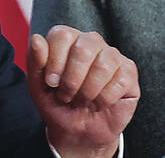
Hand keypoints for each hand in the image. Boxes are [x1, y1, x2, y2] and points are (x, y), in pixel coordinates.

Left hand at [26, 25, 139, 157]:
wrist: (77, 129)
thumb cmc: (55, 102)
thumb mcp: (37, 84)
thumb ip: (35, 61)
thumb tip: (36, 39)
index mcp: (65, 38)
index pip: (61, 35)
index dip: (54, 61)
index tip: (51, 82)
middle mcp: (89, 40)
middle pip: (82, 49)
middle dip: (71, 80)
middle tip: (65, 95)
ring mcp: (111, 54)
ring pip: (103, 65)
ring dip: (87, 91)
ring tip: (81, 100)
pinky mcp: (128, 71)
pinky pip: (119, 81)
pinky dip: (104, 99)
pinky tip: (98, 103)